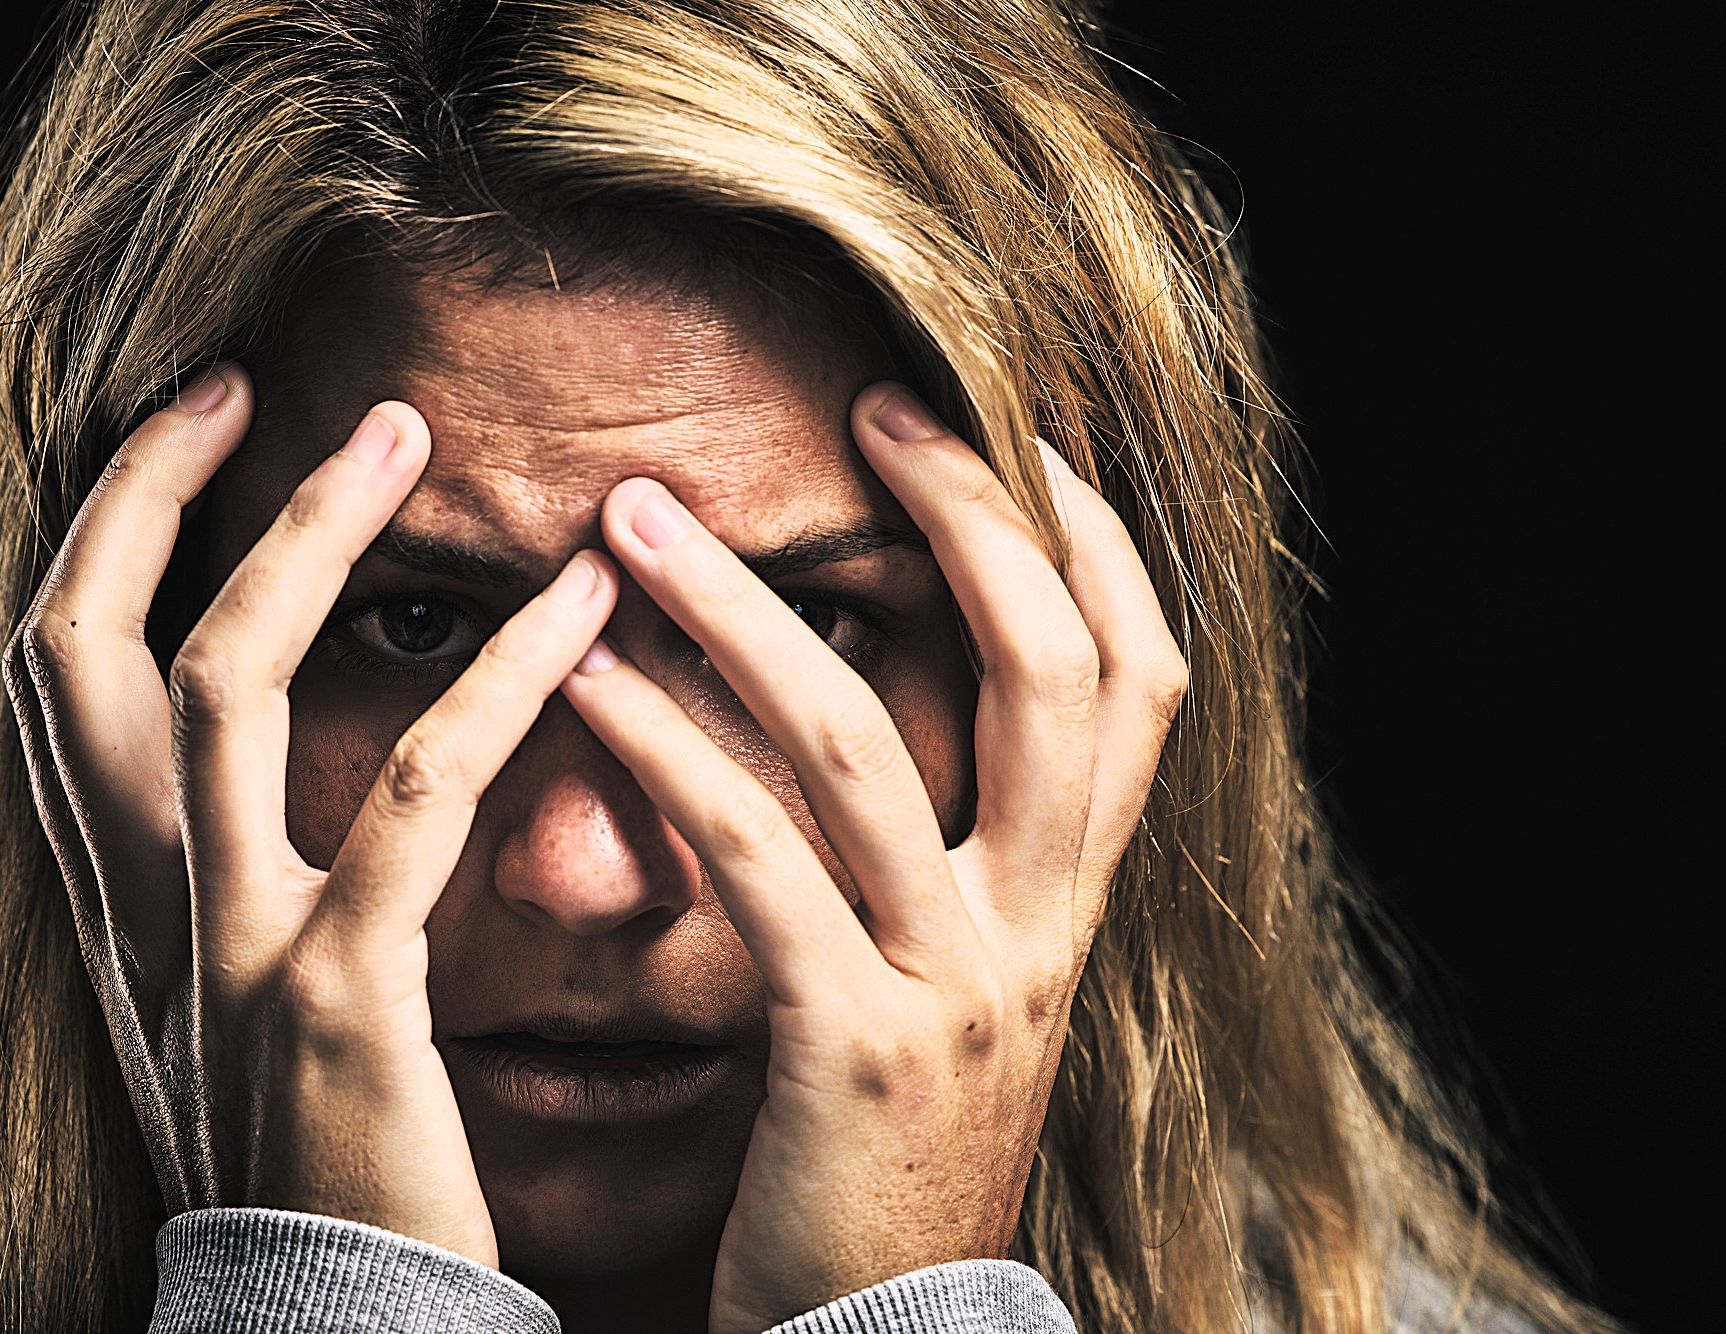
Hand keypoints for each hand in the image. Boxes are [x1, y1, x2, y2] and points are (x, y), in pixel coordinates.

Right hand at [0, 366, 617, 1262]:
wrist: (335, 1329)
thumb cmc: (320, 1159)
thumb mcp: (234, 1006)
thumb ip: (242, 878)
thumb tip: (288, 761)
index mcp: (121, 905)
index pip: (58, 675)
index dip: (110, 528)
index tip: (201, 422)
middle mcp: (143, 912)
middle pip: (91, 648)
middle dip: (165, 497)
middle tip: (288, 393)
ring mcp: (228, 955)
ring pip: (227, 687)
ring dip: (313, 541)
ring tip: (414, 441)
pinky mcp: (338, 1006)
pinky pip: (413, 802)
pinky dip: (496, 686)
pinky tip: (583, 615)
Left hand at [560, 382, 1187, 1330]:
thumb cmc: (895, 1151)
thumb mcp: (965, 994)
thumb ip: (954, 863)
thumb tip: (893, 710)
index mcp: (1072, 903)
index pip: (1142, 681)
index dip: (1100, 542)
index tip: (1022, 430)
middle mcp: (1040, 927)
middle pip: (1051, 671)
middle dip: (972, 518)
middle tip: (873, 409)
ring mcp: (958, 986)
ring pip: (864, 743)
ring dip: (742, 607)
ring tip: (634, 521)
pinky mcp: (855, 1049)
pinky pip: (757, 860)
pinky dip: (667, 750)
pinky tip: (583, 683)